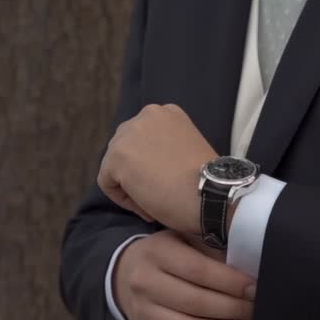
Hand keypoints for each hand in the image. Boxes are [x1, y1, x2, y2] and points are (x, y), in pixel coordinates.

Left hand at [99, 104, 215, 234]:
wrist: (212, 195)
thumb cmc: (207, 181)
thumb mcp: (186, 147)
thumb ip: (164, 146)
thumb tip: (144, 164)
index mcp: (166, 112)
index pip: (143, 138)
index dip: (151, 163)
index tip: (168, 180)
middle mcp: (145, 115)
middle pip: (126, 148)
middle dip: (137, 171)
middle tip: (158, 192)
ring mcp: (128, 134)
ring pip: (115, 165)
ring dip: (130, 185)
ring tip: (155, 200)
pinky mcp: (116, 157)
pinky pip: (108, 183)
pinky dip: (124, 199)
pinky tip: (147, 206)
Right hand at [114, 231, 256, 319]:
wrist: (129, 273)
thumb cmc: (172, 254)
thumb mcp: (188, 239)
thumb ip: (214, 251)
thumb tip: (252, 270)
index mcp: (157, 252)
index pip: (198, 270)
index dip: (231, 282)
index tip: (255, 289)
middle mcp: (145, 283)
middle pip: (195, 303)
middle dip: (233, 310)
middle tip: (257, 311)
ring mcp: (143, 314)